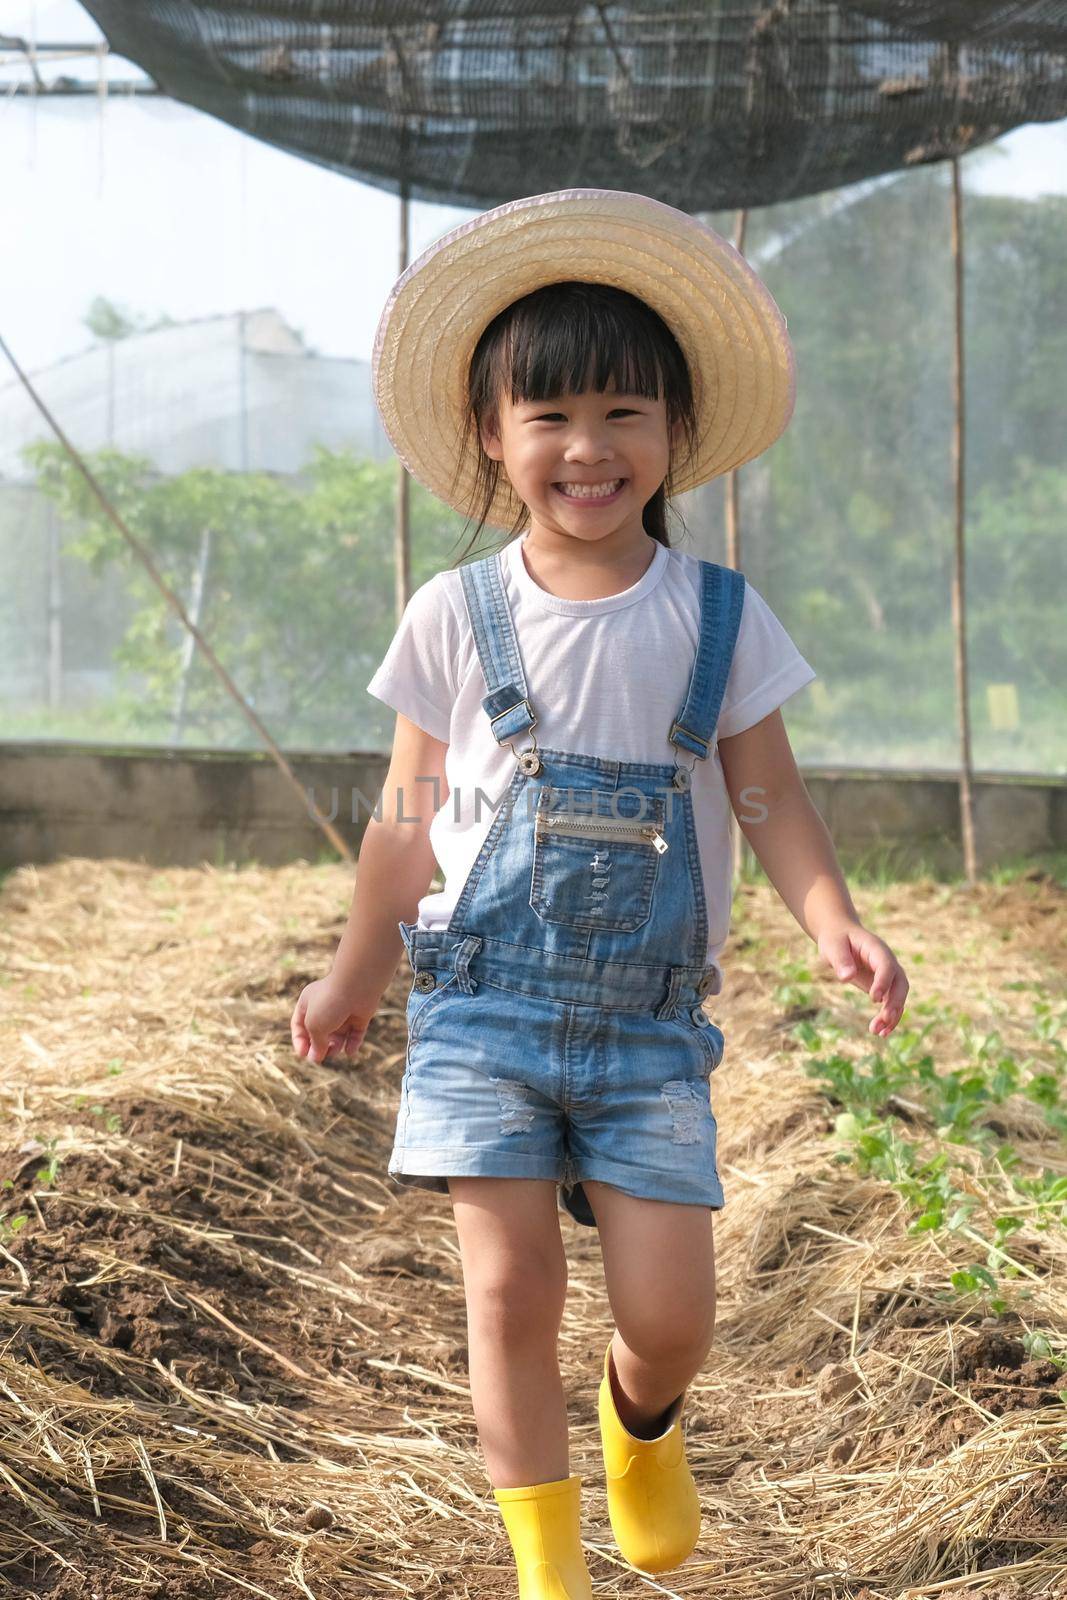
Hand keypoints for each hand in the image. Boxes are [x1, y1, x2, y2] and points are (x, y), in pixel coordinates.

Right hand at [291, 975, 376, 1064]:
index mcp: (308, 1003)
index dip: (300, 1042)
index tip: (303, 1054)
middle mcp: (325, 1007)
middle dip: (320, 1047)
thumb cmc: (330, 1002)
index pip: (299, 1025)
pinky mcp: (360, 1016)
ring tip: (335, 1050)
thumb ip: (315, 1043)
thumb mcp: (315, 1025)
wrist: (358, 985)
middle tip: (322, 1056)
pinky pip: (355, 1034)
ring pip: (337, 1036)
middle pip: (319, 1033)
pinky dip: (352, 1044)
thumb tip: (315, 1058)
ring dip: (335, 1047)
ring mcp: (343, 1012)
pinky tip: (350, 1050)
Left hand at [817, 921, 908, 1037]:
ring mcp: (888, 976)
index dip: (883, 982)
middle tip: (884, 1019)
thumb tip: (847, 977)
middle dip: (895, 1002)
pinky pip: (891, 1003)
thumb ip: (840, 960)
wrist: (840, 937)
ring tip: (878, 1032)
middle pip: (900, 983)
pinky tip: (880, 1033)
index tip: (874, 998)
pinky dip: (889, 1018)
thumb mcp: (833, 946)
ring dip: (892, 1015)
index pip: (886, 965)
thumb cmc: (836, 940)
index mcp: (877, 949)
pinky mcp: (884, 987)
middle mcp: (888, 963)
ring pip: (899, 997)